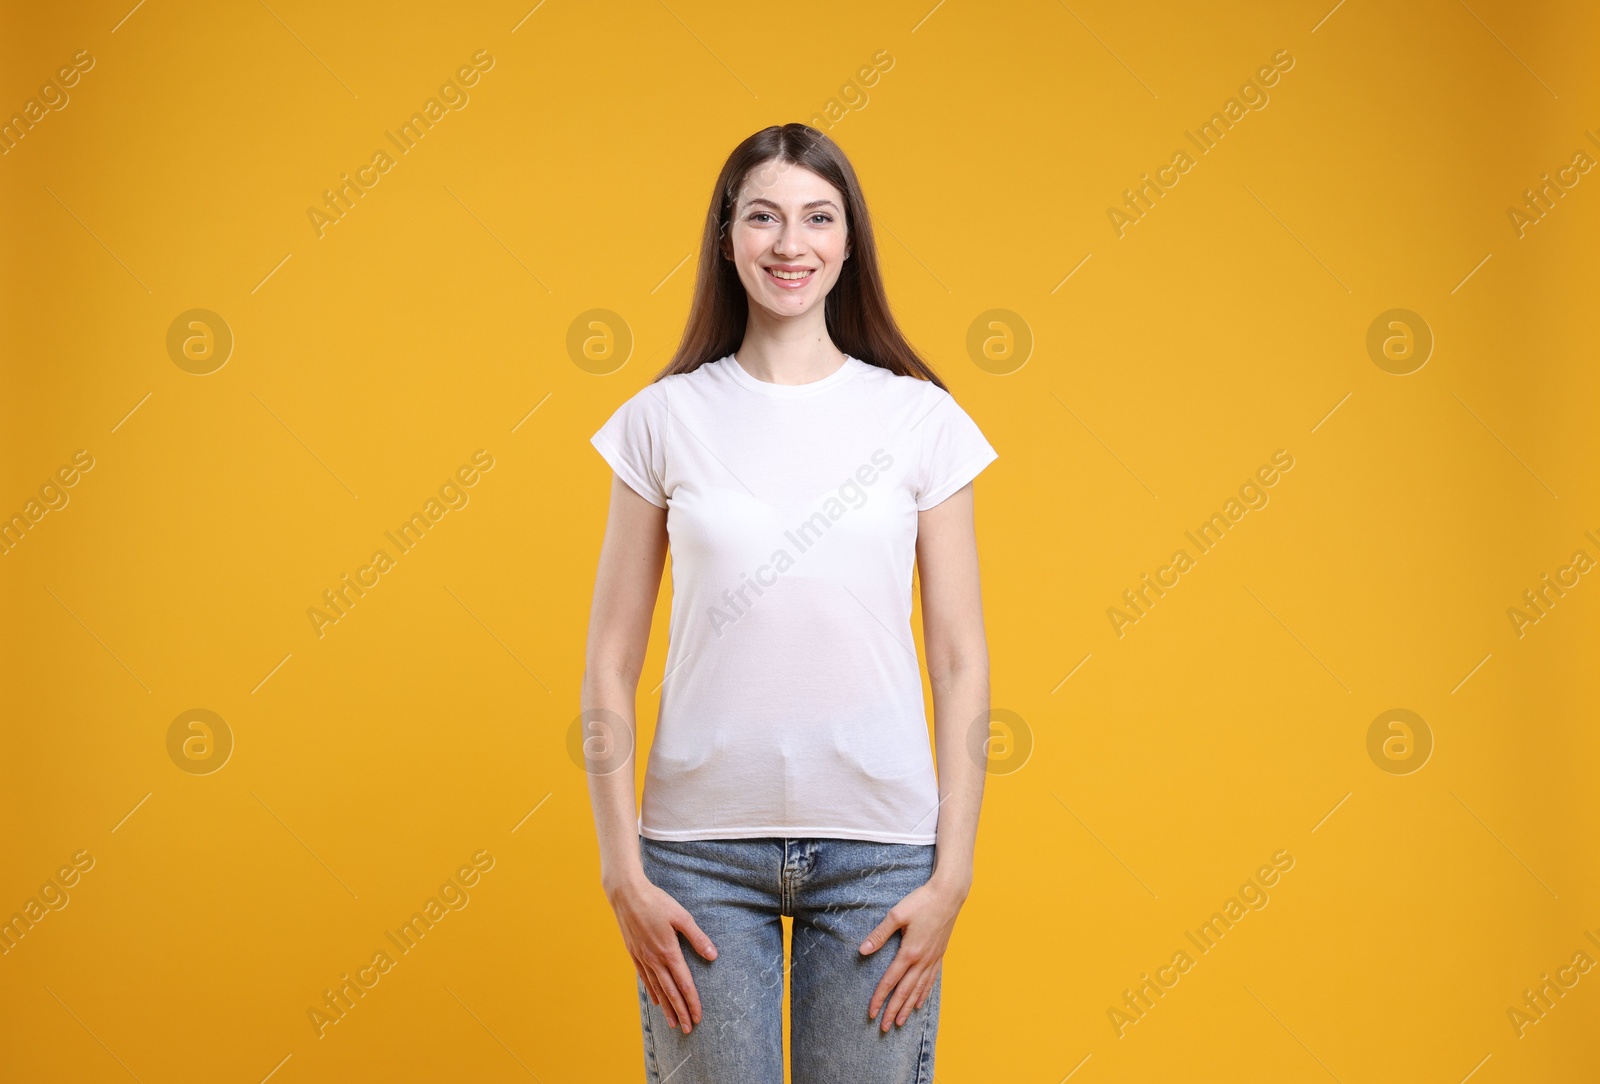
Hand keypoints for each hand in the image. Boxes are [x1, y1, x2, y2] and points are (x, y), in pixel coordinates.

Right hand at [608, 874, 718, 1033]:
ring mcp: (643, 958)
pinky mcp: (634, 954)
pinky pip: (645, 979)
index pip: (684, 984)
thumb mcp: (681, 916)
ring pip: (657, 989)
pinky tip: (657, 1002)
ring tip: (674, 1023)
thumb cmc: (656, 902)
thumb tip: (713, 956)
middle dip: (681, 1012)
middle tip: (688, 1029)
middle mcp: (655, 960)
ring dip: (667, 1008)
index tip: (698, 1017)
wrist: (626, 894)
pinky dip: (652, 993)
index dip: (692, 1002)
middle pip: (671, 992)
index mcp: (668, 951)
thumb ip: (697, 937)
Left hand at [859, 875, 967, 1030]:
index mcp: (909, 952)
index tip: (871, 1012)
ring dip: (907, 1007)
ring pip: (918, 990)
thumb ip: (879, 934)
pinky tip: (918, 1003)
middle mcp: (922, 960)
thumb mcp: (896, 915)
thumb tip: (862, 950)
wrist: (949, 895)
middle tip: (883, 1028)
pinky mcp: (939, 955)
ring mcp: (932, 959)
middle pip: (904, 991)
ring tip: (899, 1022)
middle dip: (892, 1010)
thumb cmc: (922, 901)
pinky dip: (923, 994)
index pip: (890, 981)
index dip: (879, 998)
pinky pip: (930, 981)